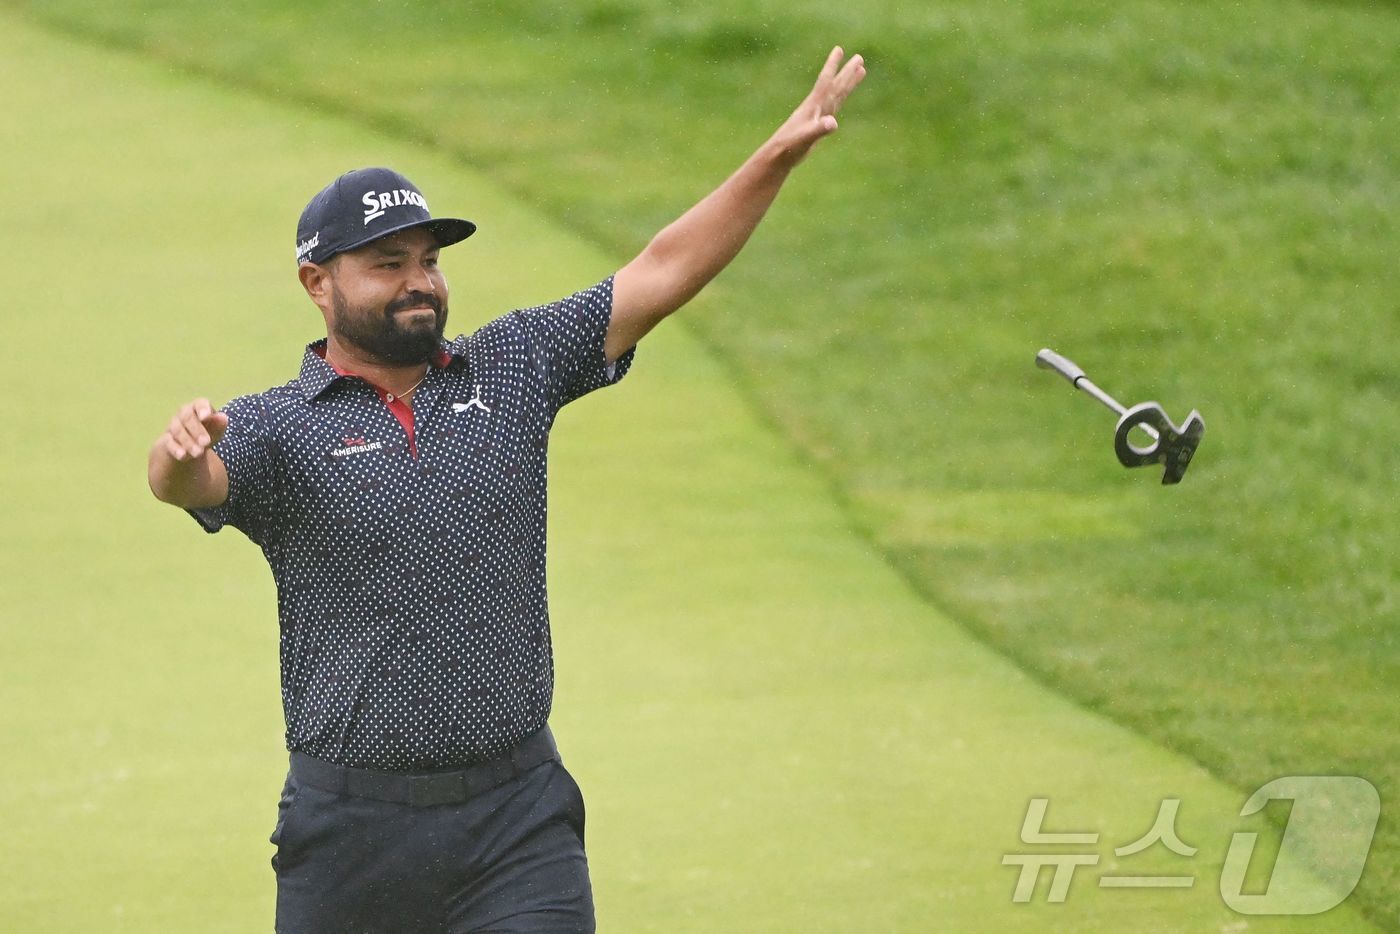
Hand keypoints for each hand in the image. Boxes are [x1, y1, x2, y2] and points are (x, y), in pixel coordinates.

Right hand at [160, 398, 228, 460]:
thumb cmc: (209, 432)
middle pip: (187, 418)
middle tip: (206, 443)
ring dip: (188, 442)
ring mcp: (173, 425)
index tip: (206, 417)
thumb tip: (223, 417)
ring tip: (198, 453)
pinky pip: (169, 442)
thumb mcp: (217, 430)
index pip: (200, 403)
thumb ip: (220, 424)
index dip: (203, 409)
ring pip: (178, 430)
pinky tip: (183, 456)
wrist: (192, 445)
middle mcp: (184, 413)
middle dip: (197, 430)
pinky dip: (176, 449)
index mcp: (198, 407)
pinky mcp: (167, 439)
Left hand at [772, 46, 866, 164]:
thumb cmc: (790, 147)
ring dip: (847, 82)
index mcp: (814, 106)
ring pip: (836, 94)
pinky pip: (834, 106)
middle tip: (859, 57)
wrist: (779, 156)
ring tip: (861, 70)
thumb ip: (819, 129)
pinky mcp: (818, 124)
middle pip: (835, 85)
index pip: (825, 81)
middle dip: (847, 72)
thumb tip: (833, 123)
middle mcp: (817, 107)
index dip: (832, 65)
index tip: (839, 49)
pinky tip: (842, 96)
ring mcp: (818, 115)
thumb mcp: (806, 138)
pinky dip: (840, 99)